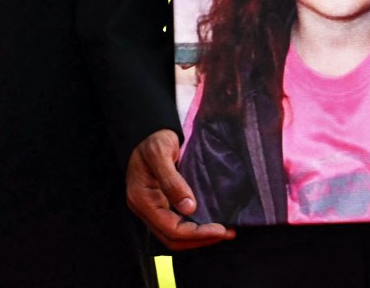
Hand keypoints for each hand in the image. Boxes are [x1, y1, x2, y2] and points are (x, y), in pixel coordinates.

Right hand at [126, 129, 234, 249]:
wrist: (148, 131)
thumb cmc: (153, 139)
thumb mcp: (161, 155)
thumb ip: (173, 181)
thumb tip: (189, 209)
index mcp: (142, 199)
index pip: (171, 229)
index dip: (196, 234)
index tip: (220, 229)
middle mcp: (145, 209)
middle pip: (172, 239)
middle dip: (200, 239)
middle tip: (227, 233)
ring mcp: (152, 208)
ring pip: (174, 235)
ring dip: (198, 237)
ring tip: (223, 232)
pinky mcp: (161, 204)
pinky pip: (176, 224)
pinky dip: (194, 228)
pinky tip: (210, 223)